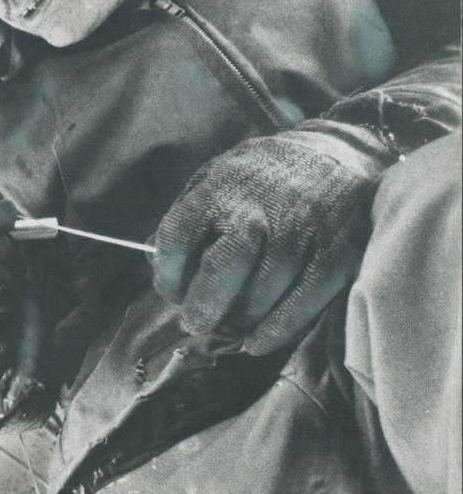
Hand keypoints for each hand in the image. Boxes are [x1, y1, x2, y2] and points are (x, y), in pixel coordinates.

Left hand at [152, 126, 384, 354]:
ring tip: (228, 332)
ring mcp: (302, 230)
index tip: (170, 292)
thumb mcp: (216, 177)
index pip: (178, 236)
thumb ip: (187, 216)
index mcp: (221, 187)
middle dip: (203, 304)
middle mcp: (262, 208)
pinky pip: (303, 301)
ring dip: (239, 322)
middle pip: (222, 267)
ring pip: (262, 292)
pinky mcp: (338, 252)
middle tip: (195, 323)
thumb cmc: (264, 176)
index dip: (168, 273)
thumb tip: (153, 262)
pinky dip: (277, 329)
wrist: (339, 151)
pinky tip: (259, 342)